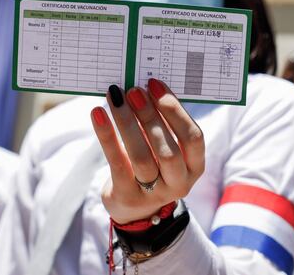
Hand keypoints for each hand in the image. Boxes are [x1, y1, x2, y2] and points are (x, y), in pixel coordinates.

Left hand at [90, 78, 204, 223]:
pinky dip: (107, 136)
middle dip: (150, 116)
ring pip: (142, 157)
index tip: (155, 85)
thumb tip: (143, 87)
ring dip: (127, 123)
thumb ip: (161, 124)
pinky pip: (117, 163)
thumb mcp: (165, 150)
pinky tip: (98, 114)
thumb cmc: (152, 167)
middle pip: (168, 150)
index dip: (175, 109)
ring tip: (115, 98)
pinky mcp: (128, 197)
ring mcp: (154, 194)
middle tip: (133, 91)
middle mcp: (179, 183)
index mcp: (195, 166)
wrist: (134, 209)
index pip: (193, 137)